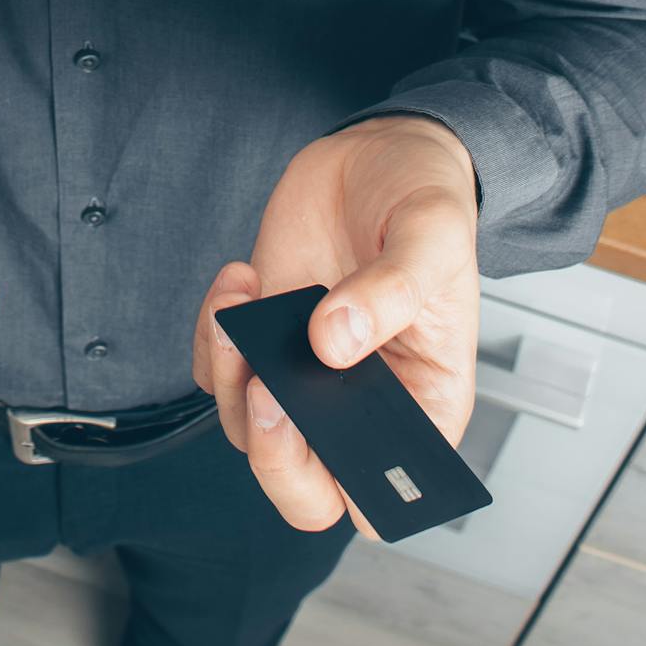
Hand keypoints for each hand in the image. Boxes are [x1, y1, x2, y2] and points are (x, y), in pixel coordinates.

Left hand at [191, 114, 480, 540]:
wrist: (383, 150)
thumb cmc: (426, 199)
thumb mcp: (433, 235)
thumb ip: (392, 290)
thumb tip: (332, 342)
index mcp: (423, 404)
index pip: (384, 496)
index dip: (351, 489)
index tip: (323, 429)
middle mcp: (361, 402)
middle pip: (305, 488)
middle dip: (274, 456)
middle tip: (266, 389)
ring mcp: (306, 371)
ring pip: (249, 429)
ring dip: (230, 378)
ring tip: (241, 303)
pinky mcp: (264, 333)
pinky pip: (217, 368)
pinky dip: (212, 335)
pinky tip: (238, 279)